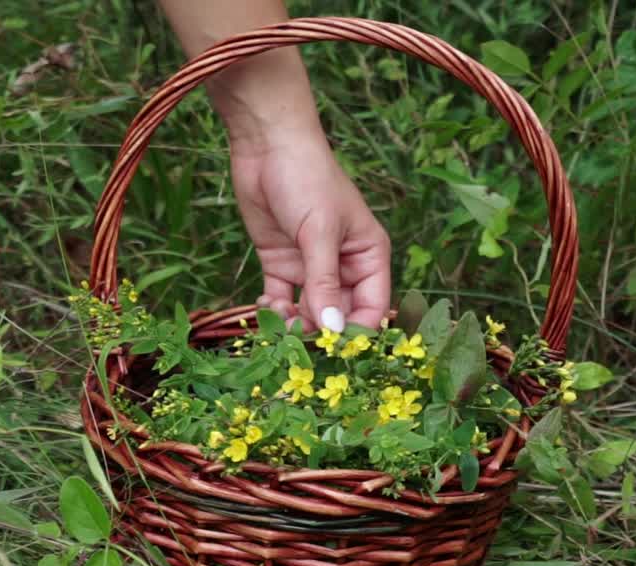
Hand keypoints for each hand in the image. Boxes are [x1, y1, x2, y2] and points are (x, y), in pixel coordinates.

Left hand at [228, 127, 390, 331]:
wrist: (267, 146)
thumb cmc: (307, 179)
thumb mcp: (319, 233)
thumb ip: (324, 283)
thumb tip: (332, 328)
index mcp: (368, 256)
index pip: (372, 308)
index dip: (355, 332)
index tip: (332, 349)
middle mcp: (342, 266)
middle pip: (337, 315)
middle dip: (318, 332)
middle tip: (295, 343)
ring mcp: (309, 266)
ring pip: (307, 311)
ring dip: (292, 324)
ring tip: (276, 323)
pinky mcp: (280, 262)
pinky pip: (280, 298)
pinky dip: (272, 309)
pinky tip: (263, 307)